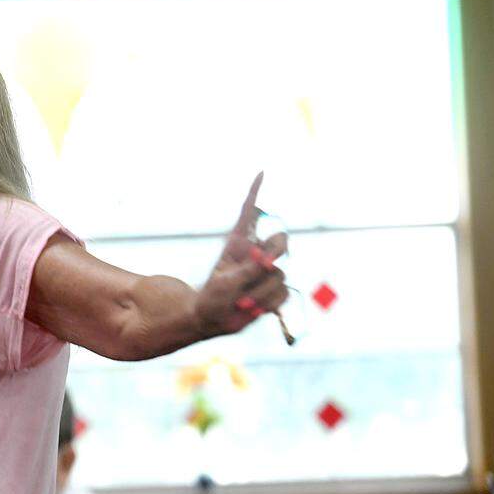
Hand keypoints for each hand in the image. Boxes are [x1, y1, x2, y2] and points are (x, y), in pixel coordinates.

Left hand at [195, 172, 288, 337]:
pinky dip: (267, 303)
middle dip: (277, 251)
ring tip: (240, 302)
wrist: (210, 321)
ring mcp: (265, 273)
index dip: (255, 193)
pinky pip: (282, 294)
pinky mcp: (273, 291)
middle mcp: (254, 255)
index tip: (261, 172)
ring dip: (259, 292)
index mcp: (238, 245)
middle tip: (265, 264)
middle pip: (280, 241)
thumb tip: (270, 264)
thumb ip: (248, 271)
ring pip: (278, 275)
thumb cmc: (210, 299)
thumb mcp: (225, 283)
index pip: (249, 214)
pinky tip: (251, 309)